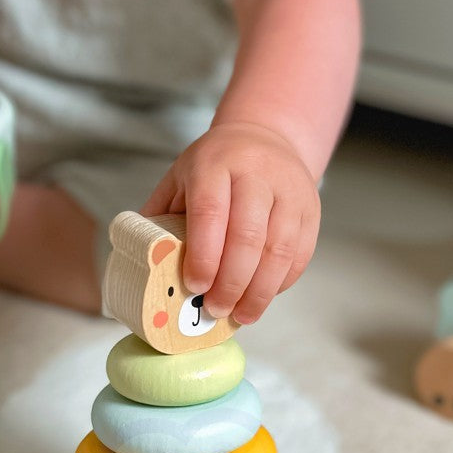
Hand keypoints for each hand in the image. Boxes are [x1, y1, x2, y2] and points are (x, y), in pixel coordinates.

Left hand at [140, 121, 320, 324]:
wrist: (266, 137)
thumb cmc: (216, 166)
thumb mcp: (181, 177)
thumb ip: (160, 215)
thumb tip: (141, 264)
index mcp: (215, 164)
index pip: (210, 213)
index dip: (203, 255)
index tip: (195, 286)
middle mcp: (256, 173)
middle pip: (248, 236)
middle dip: (231, 282)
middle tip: (215, 309)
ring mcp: (289, 190)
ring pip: (279, 249)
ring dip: (259, 291)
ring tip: (241, 315)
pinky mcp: (311, 209)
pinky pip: (300, 254)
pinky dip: (281, 282)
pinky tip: (262, 297)